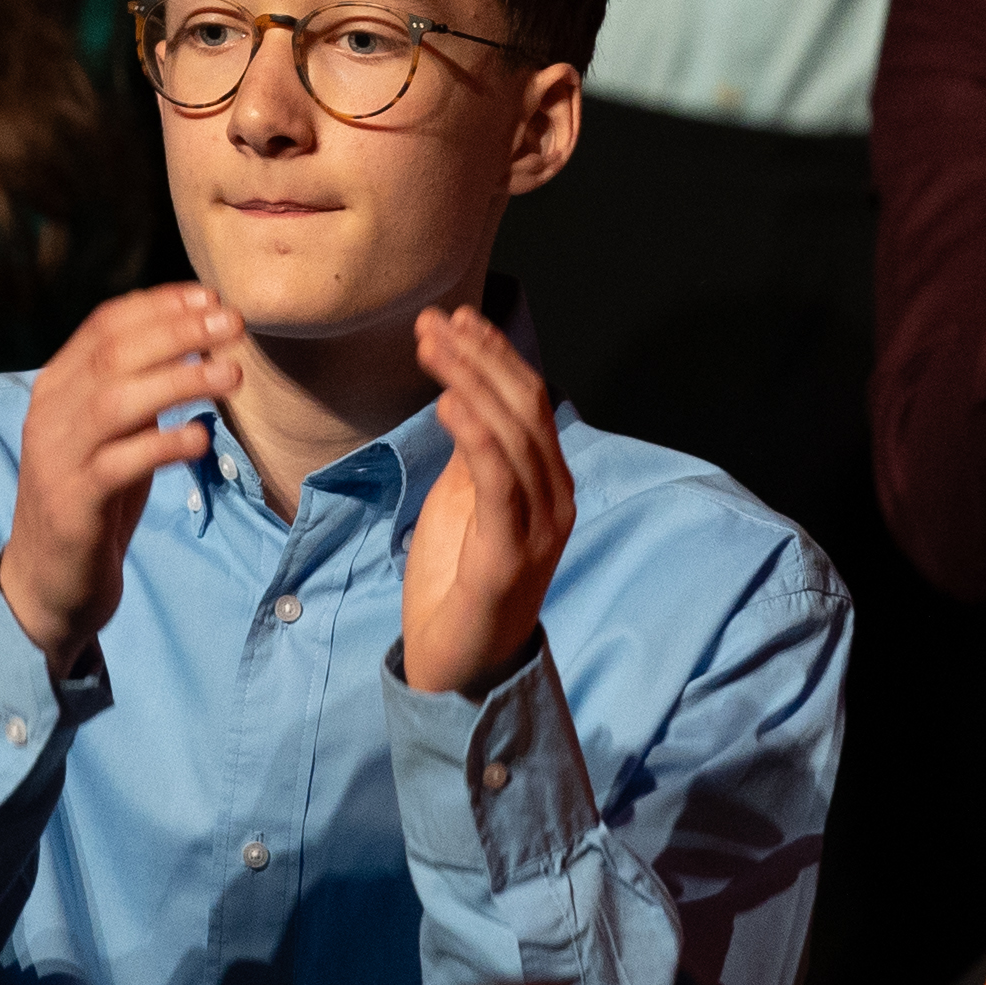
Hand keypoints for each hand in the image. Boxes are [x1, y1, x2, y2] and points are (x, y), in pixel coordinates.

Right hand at [0, 283, 250, 665]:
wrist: (47, 581)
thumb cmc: (93, 498)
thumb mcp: (112, 432)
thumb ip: (138, 386)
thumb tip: (196, 337)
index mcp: (56, 386)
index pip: (105, 325)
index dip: (161, 305)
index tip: (211, 298)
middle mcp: (49, 414)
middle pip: (113, 354)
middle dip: (178, 332)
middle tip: (233, 325)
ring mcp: (57, 458)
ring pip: (115, 401)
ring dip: (179, 381)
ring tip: (231, 375)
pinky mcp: (73, 504)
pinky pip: (118, 464)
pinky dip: (161, 445)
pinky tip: (199, 440)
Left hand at [401, 305, 575, 695]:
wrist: (458, 667)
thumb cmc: (457, 584)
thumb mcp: (464, 504)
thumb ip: (475, 456)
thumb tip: (463, 396)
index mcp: (546, 482)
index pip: (529, 400)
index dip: (495, 353)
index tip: (455, 318)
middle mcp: (555, 498)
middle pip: (525, 405)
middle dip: (479, 356)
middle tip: (432, 322)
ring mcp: (540, 527)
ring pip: (514, 433)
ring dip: (469, 381)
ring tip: (430, 346)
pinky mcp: (512, 555)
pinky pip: (499, 482)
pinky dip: (475, 435)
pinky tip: (447, 401)